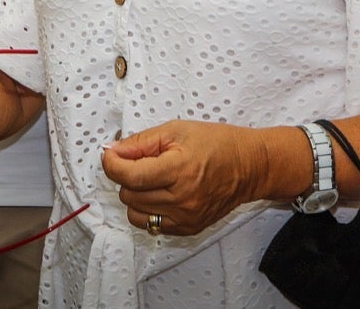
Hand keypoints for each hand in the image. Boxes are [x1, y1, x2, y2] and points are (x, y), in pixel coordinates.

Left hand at [101, 120, 265, 237]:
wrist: (249, 167)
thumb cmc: (216, 144)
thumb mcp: (176, 130)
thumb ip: (141, 142)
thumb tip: (113, 151)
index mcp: (179, 170)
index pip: (130, 176)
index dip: (112, 164)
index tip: (110, 155)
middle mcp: (182, 199)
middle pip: (129, 194)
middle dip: (127, 176)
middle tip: (141, 161)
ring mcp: (185, 218)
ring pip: (135, 213)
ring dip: (135, 195)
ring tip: (151, 179)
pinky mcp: (188, 229)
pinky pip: (151, 225)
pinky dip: (148, 210)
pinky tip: (161, 194)